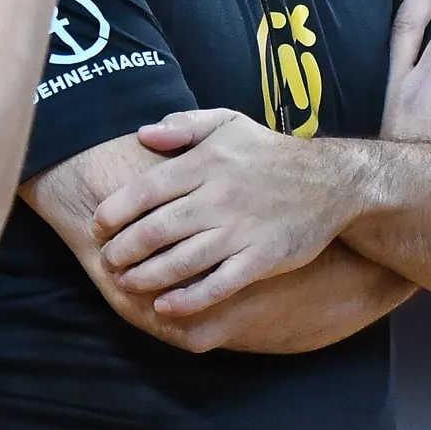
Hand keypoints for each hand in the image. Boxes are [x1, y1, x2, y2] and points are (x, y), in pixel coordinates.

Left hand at [93, 108, 350, 314]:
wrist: (331, 180)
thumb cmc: (270, 153)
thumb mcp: (229, 123)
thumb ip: (184, 125)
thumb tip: (142, 134)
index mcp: (208, 162)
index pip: (147, 189)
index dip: (114, 211)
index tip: (98, 226)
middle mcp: (221, 196)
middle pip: (157, 230)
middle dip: (124, 250)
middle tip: (106, 261)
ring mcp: (243, 229)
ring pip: (182, 261)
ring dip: (146, 277)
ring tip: (125, 284)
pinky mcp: (263, 258)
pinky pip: (219, 284)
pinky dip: (189, 298)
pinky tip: (166, 306)